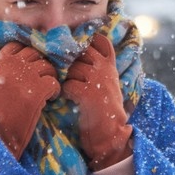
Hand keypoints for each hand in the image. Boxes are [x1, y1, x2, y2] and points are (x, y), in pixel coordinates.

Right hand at [0, 42, 60, 158]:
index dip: (28, 54)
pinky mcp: (37, 90)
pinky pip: (54, 82)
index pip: (18, 45)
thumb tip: (25, 62)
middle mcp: (12, 65)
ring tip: (47, 90)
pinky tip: (50, 100)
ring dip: (50, 77)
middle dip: (42, 65)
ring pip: (47, 66)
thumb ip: (5, 70)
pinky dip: (55, 91)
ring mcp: (25, 76)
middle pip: (35, 53)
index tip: (32, 65)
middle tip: (44, 78)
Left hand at [63, 33, 132, 170]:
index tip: (77, 50)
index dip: (86, 41)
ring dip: (65, 79)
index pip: (100, 40)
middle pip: (80, 52)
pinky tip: (67, 99)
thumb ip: (96, 67)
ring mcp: (97, 80)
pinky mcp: (88, 93)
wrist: (111, 134)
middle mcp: (105, 69)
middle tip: (67, 75)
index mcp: (110, 65)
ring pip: (71, 69)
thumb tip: (75, 54)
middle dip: (70, 61)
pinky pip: (67, 85)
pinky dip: (64, 93)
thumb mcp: (106, 83)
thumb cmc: (104, 109)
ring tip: (69, 91)